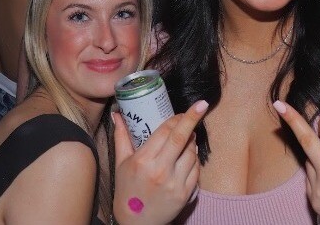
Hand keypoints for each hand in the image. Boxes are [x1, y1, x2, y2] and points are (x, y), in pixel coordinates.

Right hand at [112, 100, 207, 224]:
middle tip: (201, 106)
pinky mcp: (185, 193)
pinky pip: (196, 168)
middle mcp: (160, 171)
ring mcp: (174, 183)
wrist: (136, 223)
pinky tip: (188, 157)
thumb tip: (118, 114)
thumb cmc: (127, 190)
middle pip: (181, 138)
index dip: (176, 118)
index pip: (165, 131)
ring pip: (192, 152)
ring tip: (187, 139)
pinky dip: (194, 159)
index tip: (182, 111)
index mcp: (143, 161)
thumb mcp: (121, 163)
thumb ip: (122, 137)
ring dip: (192, 141)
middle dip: (192, 119)